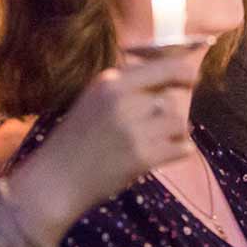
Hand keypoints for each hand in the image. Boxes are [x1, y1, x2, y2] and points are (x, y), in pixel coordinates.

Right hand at [10, 48, 204, 242]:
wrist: (55, 179)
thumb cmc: (74, 140)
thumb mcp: (94, 100)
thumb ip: (125, 88)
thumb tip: (167, 81)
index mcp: (110, 81)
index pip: (164, 67)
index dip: (184, 72)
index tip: (191, 78)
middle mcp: (122, 99)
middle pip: (171, 98)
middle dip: (169, 113)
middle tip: (157, 127)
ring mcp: (133, 128)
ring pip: (180, 123)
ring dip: (176, 133)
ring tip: (159, 142)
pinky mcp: (142, 156)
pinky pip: (182, 148)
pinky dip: (179, 151)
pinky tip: (164, 155)